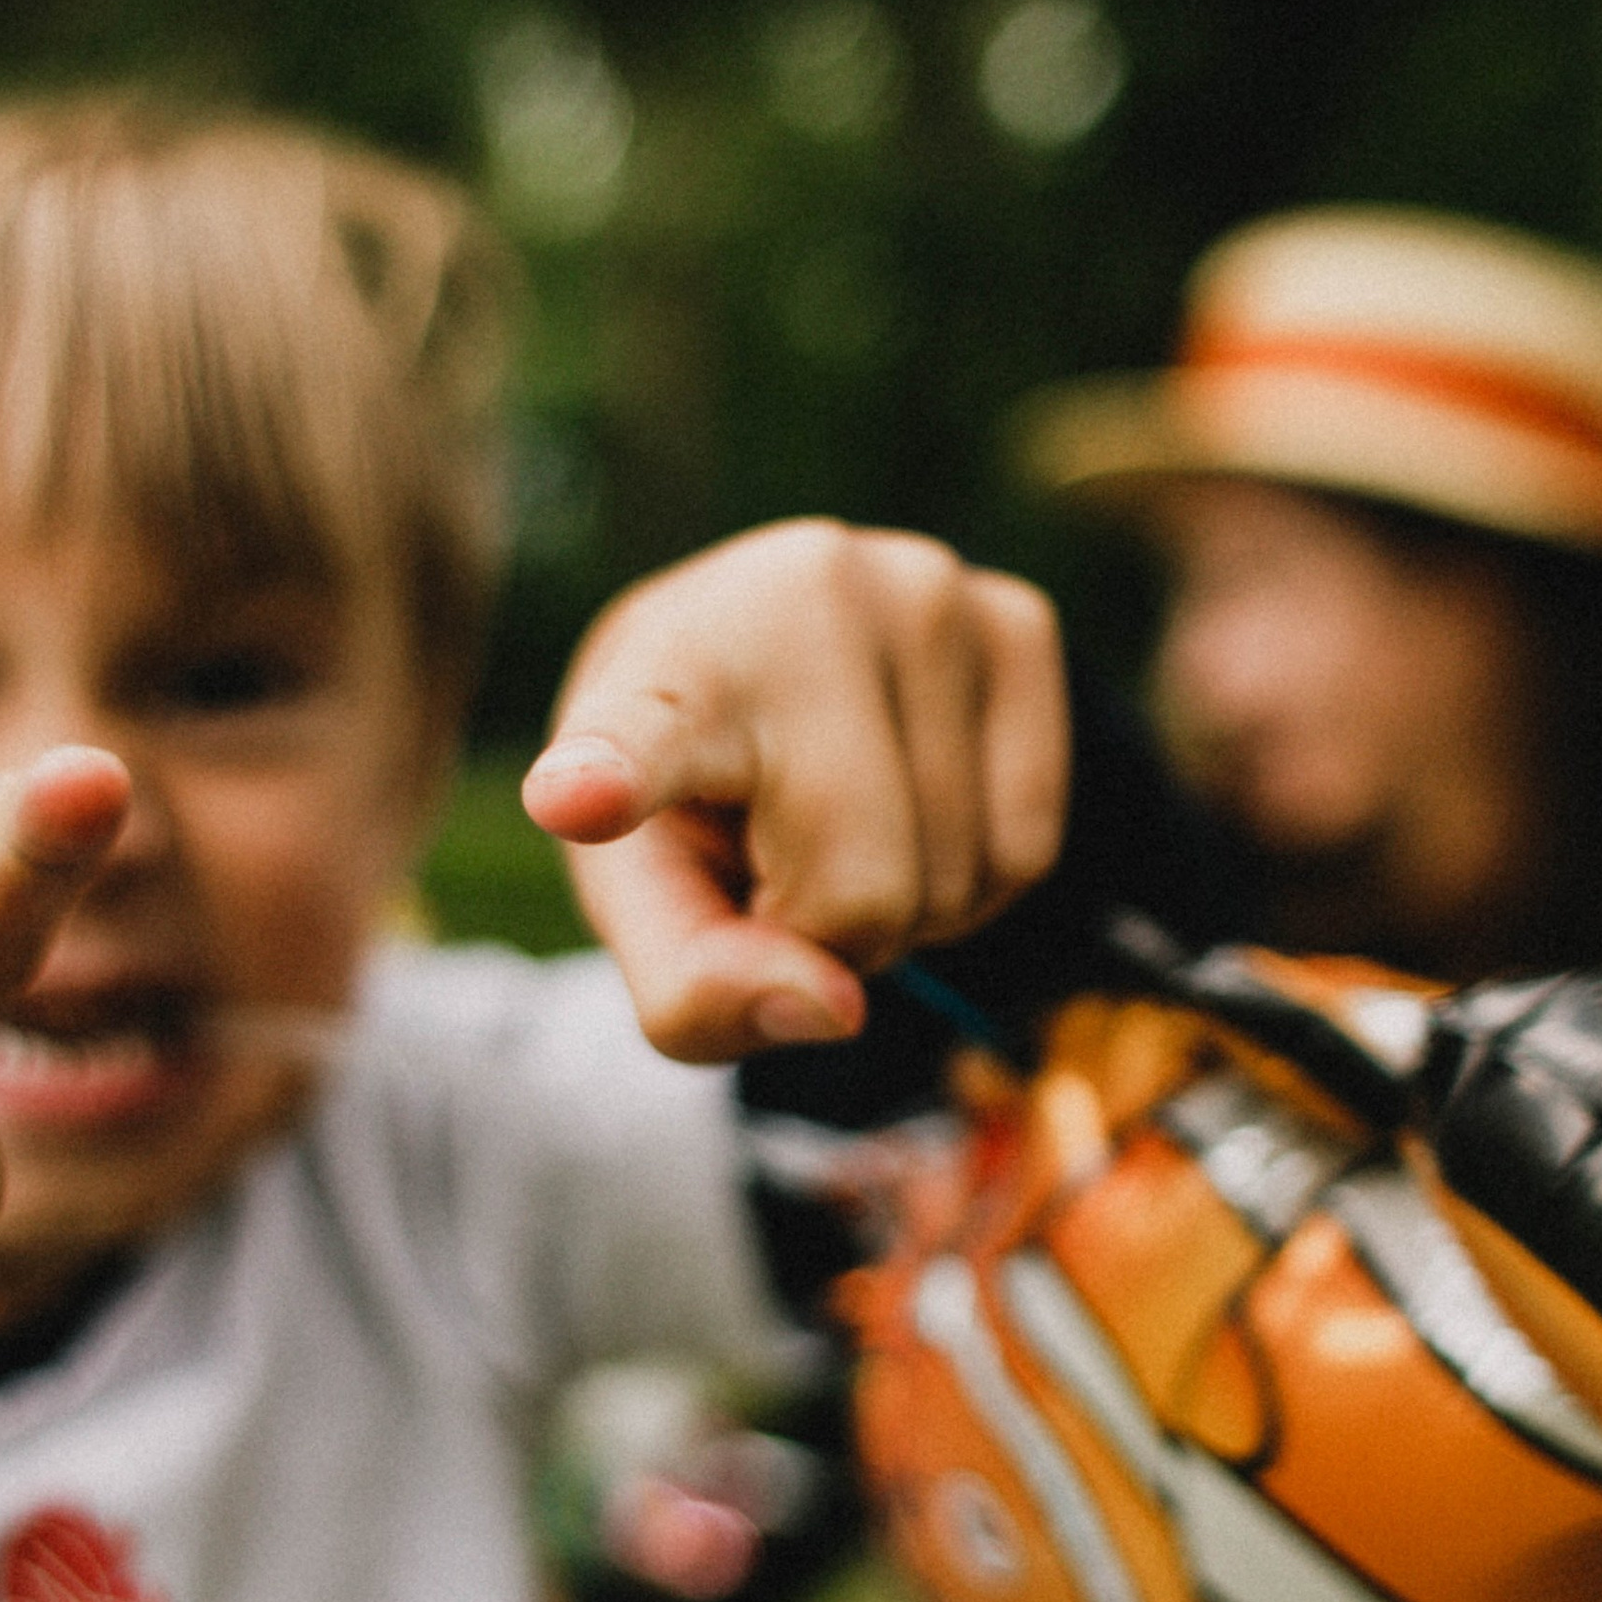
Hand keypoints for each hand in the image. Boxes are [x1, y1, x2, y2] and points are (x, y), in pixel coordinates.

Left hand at [522, 519, 1067, 1059]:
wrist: (775, 655)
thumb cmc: (693, 797)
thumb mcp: (648, 904)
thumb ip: (693, 987)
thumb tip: (832, 1007)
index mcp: (655, 681)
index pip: (634, 735)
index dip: (608, 774)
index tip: (573, 795)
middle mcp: (794, 601)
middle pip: (862, 893)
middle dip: (829, 931)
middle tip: (780, 859)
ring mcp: (921, 594)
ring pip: (957, 878)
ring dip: (908, 906)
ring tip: (844, 819)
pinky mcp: (1018, 617)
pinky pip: (1028, 849)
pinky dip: (977, 880)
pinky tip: (920, 809)